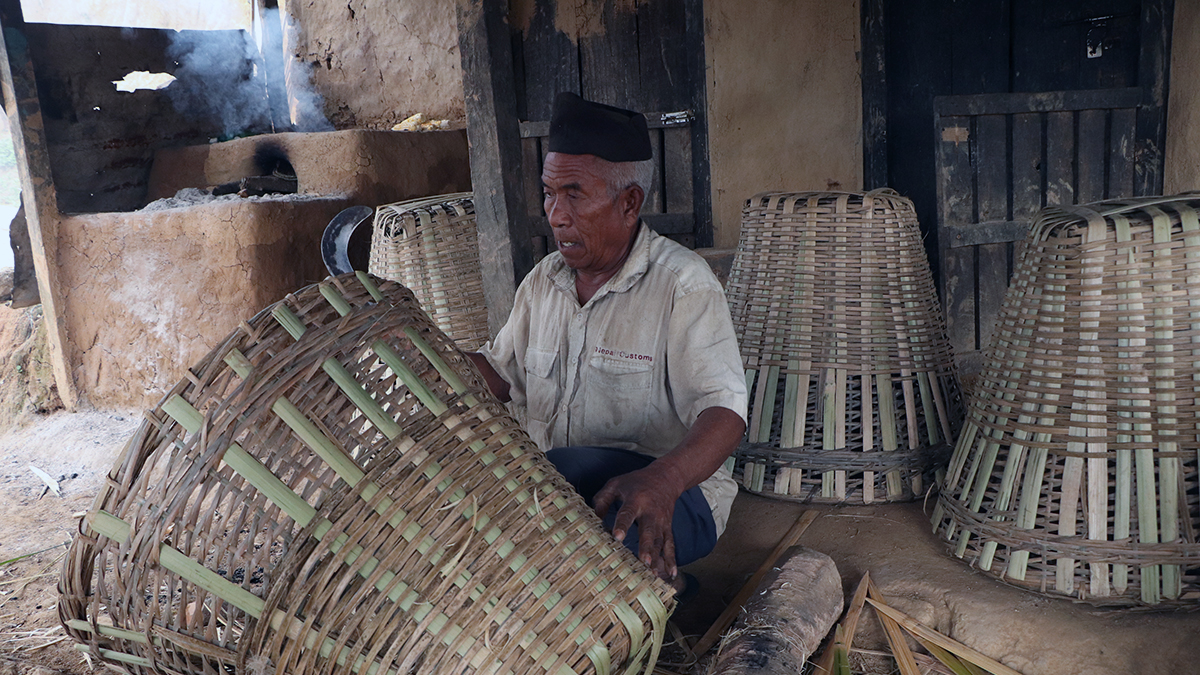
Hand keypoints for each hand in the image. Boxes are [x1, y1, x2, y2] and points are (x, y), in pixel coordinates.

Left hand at [593, 465, 682, 580]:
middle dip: (646, 546)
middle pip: (649, 531)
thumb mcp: (616, 484)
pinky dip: (671, 560)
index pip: (628, 514)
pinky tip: (671, 574)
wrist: (666, 478)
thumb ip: (603, 500)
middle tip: (643, 561)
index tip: (617, 537)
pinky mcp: (668, 528)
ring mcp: (661, 522)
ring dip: (657, 558)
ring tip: (653, 574)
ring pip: (660, 542)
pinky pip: (670, 545)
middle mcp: (651, 513)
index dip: (622, 525)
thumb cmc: (636, 482)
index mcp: (636, 500)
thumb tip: (593, 519)